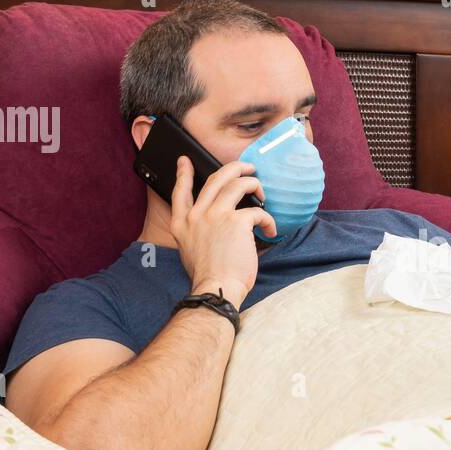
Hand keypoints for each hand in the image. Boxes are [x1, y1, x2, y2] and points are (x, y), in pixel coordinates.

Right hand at [169, 156, 276, 306]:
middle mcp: (196, 215)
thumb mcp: (189, 250)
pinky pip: (258, 212)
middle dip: (234, 168)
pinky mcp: (237, 221)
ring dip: (253, 184)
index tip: (185, 160)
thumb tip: (214, 224)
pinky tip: (270, 231)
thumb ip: (197, 232)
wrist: (215, 289)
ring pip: (238, 184)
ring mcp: (216, 215)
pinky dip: (268, 220)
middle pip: (215, 178)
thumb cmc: (208, 277)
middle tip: (247, 167)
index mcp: (182, 223)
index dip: (183, 173)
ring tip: (262, 193)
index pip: (180, 191)